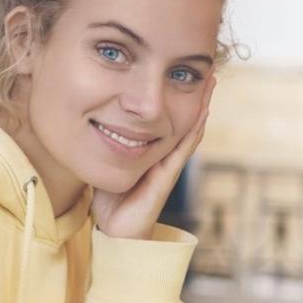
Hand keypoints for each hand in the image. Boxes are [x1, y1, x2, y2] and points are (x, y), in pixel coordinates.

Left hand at [90, 77, 214, 240]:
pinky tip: (201, 114)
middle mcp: (163, 157)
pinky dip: (192, 131)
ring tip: (210, 83)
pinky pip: (181, 150)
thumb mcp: (105, 165)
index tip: (181, 74)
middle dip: (195, 96)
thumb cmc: (110, 202)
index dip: (176, 99)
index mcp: (151, 153)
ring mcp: (167, 167)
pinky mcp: (165, 177)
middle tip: (207, 70)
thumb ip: (103, 147)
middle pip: (184, 121)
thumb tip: (92, 123)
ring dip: (201, 107)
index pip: (167, 120)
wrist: (115, 232)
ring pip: (189, 130)